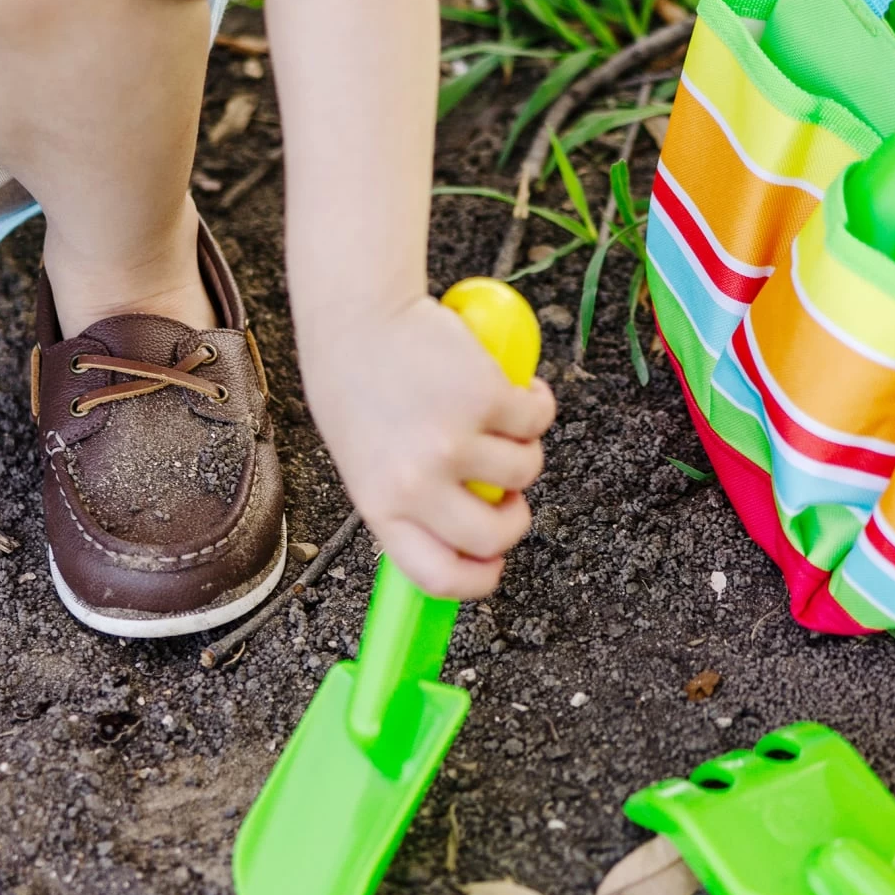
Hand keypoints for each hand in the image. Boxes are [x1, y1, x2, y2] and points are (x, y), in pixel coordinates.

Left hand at [298, 294, 555, 598]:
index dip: (479, 580)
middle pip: (496, 535)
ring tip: (493, 420)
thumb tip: (466, 540)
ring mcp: (453, 440)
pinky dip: (535, 402)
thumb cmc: (357, 385)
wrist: (358, 314)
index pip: (439, 576)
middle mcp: (416, 482)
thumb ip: (410, 503)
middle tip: (507, 491)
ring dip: (522, 446)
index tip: (494, 566)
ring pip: (525, 470)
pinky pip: (537, 418)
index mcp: (382, 506)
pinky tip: (511, 387)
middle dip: (515, 518)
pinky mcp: (485, 398)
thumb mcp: (367, 461)